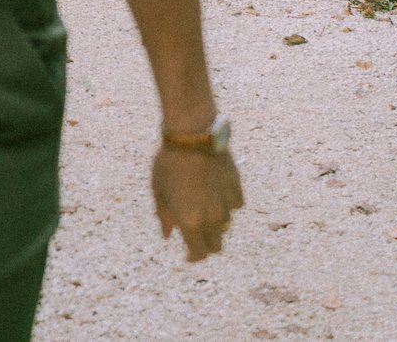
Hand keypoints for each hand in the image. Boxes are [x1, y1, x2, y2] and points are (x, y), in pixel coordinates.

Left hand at [152, 144, 243, 260]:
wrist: (193, 138)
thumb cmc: (169, 164)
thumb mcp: (159, 192)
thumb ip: (165, 217)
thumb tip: (168, 235)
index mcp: (191, 223)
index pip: (199, 253)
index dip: (194, 257)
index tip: (188, 255)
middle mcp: (213, 219)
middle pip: (216, 245)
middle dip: (206, 244)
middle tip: (196, 234)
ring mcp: (227, 205)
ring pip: (225, 225)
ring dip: (215, 223)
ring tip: (201, 203)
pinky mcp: (237, 190)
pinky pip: (234, 205)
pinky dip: (226, 204)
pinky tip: (215, 190)